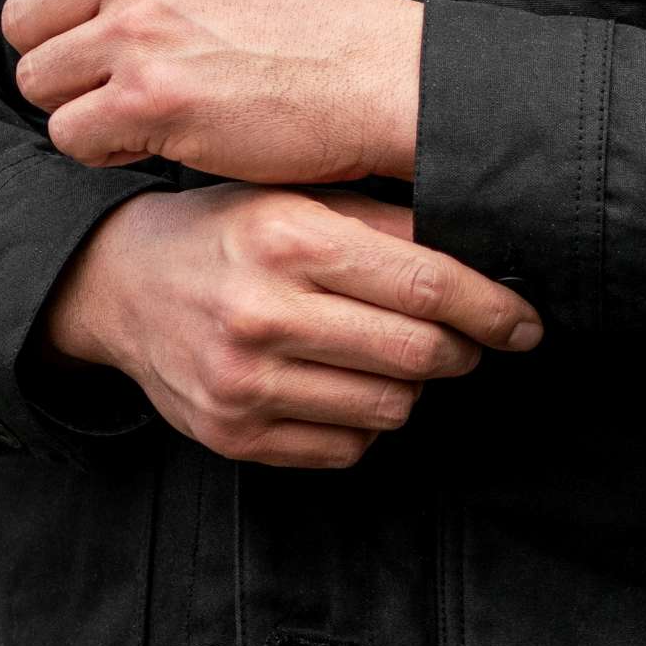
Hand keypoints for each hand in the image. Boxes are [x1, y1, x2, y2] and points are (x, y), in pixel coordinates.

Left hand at [1, 0, 422, 183]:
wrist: (372, 76)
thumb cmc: (303, 22)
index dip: (47, 1)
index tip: (82, 30)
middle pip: (24, 24)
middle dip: (60, 61)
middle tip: (116, 82)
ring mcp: (139, 31)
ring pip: (39, 83)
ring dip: (82, 108)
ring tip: (144, 111)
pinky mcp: (148, 100)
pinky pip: (69, 136)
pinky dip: (105, 149)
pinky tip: (157, 139)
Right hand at [41, 182, 542, 468]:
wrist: (119, 283)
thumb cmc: (229, 230)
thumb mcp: (299, 197)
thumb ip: (387, 222)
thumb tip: (485, 251)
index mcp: (289, 238)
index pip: (427, 287)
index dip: (493, 310)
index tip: (526, 323)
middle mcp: (262, 313)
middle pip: (418, 355)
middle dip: (464, 351)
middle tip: (471, 340)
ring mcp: (243, 382)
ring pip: (390, 408)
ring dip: (412, 386)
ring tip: (393, 355)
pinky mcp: (233, 435)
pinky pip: (346, 448)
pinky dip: (364, 422)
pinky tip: (345, 383)